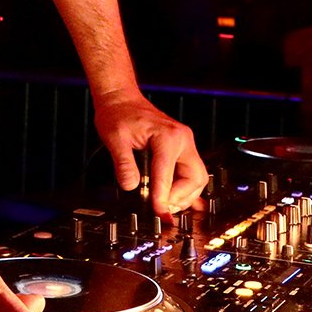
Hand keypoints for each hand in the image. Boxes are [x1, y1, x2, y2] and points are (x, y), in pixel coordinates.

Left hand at [92, 88, 207, 218]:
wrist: (121, 99)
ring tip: (164, 204)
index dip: (162, 197)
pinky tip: (172, 197)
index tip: (158, 213)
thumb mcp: (115, 138)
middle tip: (162, 209)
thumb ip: (123, 164)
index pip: (168, 174)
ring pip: (196, 178)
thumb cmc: (119, 113)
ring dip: (183, 195)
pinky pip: (190, 173)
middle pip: (195, 179)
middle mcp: (183, 140)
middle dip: (180, 197)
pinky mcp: (181, 149)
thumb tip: (131, 186)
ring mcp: (184, 144)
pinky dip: (183, 188)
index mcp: (169, 136)